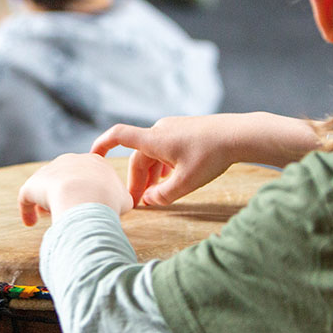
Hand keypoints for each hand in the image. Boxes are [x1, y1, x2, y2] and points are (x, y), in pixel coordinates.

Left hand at [18, 153, 132, 226]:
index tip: (86, 205)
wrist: (87, 198)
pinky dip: (27, 209)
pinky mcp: (33, 184)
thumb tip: (118, 205)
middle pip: (65, 178)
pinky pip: (27, 197)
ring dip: (45, 201)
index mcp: (94, 161)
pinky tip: (30, 223)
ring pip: (45, 186)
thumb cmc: (109, 201)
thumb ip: (120, 200)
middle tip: (66, 211)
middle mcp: (70, 160)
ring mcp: (50, 170)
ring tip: (49, 216)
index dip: (85, 190)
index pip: (87, 174)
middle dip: (64, 194)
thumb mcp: (124, 200)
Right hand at [92, 117, 235, 206]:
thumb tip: (149, 200)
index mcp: (155, 140)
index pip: (119, 136)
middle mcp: (160, 131)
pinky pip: (165, 150)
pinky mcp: (184, 131)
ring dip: (150, 175)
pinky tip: (170, 180)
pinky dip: (162, 166)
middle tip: (136, 204)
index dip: (102, 145)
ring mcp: (173, 129)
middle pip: (139, 157)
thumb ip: (164, 195)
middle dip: (136, 181)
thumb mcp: (187, 182)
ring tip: (153, 196)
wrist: (240, 134)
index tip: (92, 157)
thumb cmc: (213, 156)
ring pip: (152, 155)